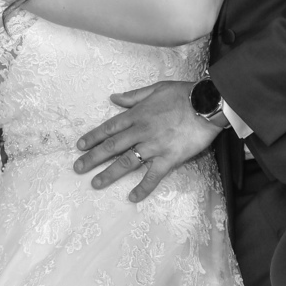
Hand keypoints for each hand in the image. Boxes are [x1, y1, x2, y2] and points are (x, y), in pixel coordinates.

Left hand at [74, 79, 222, 201]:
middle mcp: (141, 131)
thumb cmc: (184, 94)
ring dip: (109, 173)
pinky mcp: (169, 158)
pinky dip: (143, 187)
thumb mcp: (156, 88)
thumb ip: (134, 96)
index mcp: (137, 114)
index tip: (80, 146)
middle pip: (112, 146)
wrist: (207, 104)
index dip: (93, 137)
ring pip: (127, 162)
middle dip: (93, 158)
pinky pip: (153, 175)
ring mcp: (154, 146)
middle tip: (78, 168)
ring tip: (95, 183)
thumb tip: (113, 98)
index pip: (109, 127)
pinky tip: (133, 198)